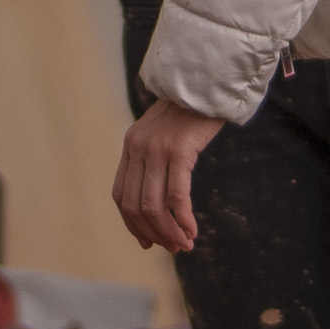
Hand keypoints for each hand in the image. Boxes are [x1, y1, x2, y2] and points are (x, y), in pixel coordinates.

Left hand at [112, 94, 225, 262]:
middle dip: (153, 233)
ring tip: (184, 245)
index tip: (147, 242)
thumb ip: (157, 157)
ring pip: (154, 206)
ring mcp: (156, 150)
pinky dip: (182, 220)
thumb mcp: (165, 132)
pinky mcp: (179, 151)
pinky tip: (191, 230)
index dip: (132, 224)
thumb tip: (163, 195)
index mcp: (131, 145)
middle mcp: (138, 148)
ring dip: (168, 232)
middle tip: (173, 248)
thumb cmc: (193, 109)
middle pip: (135, 206)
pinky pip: (176, 197)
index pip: (121, 195)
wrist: (208, 80)